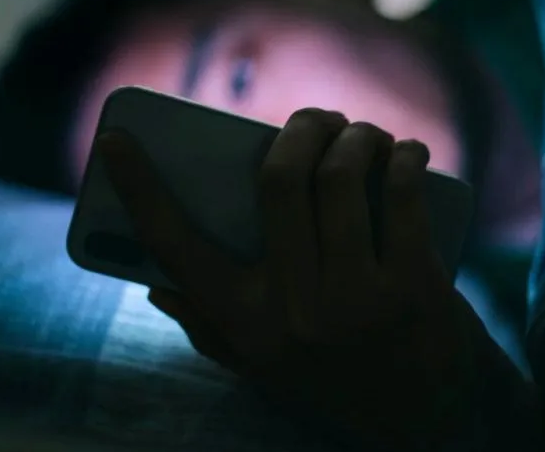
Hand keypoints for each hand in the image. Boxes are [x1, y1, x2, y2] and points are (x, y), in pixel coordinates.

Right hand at [97, 108, 528, 449]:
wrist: (430, 422)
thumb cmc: (338, 382)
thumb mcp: (264, 367)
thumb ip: (211, 326)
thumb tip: (154, 284)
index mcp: (245, 324)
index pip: (175, 248)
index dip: (139, 189)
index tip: (113, 140)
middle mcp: (293, 310)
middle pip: (279, 180)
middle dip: (300, 129)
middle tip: (316, 123)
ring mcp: (356, 297)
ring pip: (340, 178)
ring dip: (355, 137)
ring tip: (362, 136)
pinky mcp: (414, 286)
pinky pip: (401, 195)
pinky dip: (404, 158)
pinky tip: (405, 153)